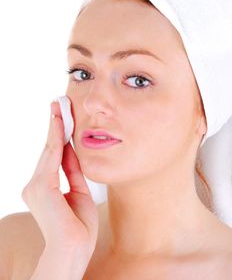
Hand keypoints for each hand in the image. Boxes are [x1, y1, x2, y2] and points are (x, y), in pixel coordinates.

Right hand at [21, 101, 98, 257]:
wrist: (74, 250)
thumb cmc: (79, 227)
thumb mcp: (79, 192)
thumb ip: (72, 171)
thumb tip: (71, 151)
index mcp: (44, 189)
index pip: (52, 157)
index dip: (58, 136)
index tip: (61, 118)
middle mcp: (35, 185)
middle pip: (49, 150)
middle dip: (56, 126)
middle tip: (59, 104)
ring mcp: (35, 186)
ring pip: (49, 150)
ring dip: (56, 127)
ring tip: (60, 107)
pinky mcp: (40, 186)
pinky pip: (52, 157)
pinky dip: (57, 138)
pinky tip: (61, 123)